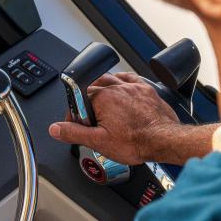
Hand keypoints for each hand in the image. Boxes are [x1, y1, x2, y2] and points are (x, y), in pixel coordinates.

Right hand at [49, 72, 186, 164]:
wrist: (165, 141)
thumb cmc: (137, 142)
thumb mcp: (98, 142)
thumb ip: (74, 133)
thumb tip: (55, 129)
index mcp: (102, 97)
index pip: (79, 99)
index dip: (75, 114)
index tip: (77, 125)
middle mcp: (117, 87)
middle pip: (94, 88)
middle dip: (88, 102)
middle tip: (91, 120)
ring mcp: (133, 87)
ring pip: (111, 80)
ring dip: (103, 89)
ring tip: (103, 106)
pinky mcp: (147, 90)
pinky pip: (130, 78)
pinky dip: (122, 81)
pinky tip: (121, 88)